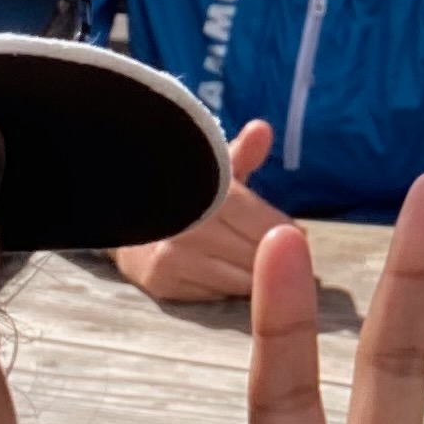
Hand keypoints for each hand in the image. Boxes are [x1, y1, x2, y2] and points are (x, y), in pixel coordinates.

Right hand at [119, 121, 293, 302]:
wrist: (128, 216)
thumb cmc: (187, 191)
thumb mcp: (213, 168)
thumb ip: (242, 153)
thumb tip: (262, 129)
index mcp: (209, 192)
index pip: (268, 227)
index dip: (287, 232)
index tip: (295, 233)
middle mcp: (188, 223)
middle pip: (257, 255)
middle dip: (271, 255)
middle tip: (276, 252)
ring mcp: (172, 255)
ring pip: (240, 280)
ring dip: (252, 275)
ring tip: (249, 262)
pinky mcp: (162, 282)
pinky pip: (217, 295)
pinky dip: (227, 288)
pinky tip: (220, 273)